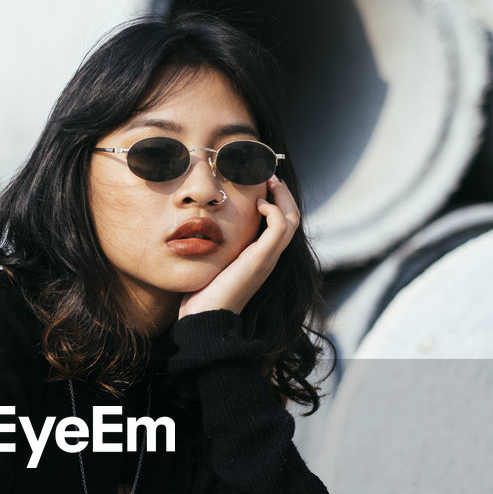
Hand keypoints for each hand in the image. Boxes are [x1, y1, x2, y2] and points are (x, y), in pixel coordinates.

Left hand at [178, 174, 298, 319]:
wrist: (204, 318)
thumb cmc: (203, 295)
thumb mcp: (213, 262)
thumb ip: (217, 247)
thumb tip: (202, 230)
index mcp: (260, 257)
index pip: (281, 223)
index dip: (277, 201)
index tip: (262, 183)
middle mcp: (269, 257)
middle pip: (292, 217)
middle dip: (283, 193)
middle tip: (269, 175)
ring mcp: (268, 258)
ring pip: (292, 218)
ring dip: (283, 195)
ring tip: (269, 180)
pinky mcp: (262, 259)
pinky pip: (281, 227)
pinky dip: (274, 209)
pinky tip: (258, 202)